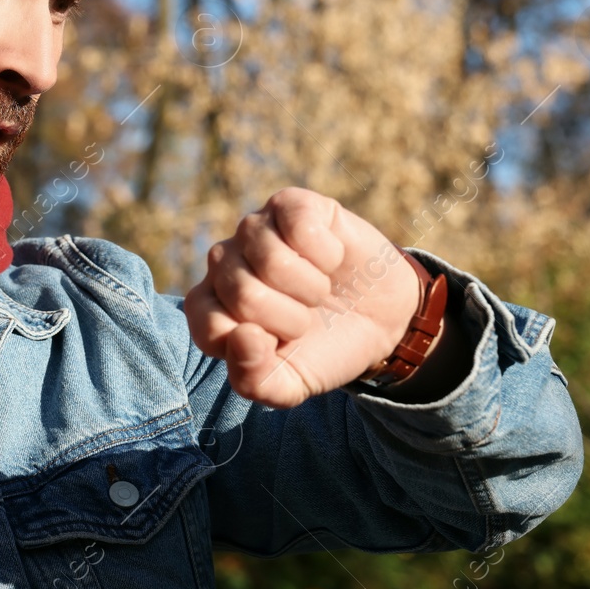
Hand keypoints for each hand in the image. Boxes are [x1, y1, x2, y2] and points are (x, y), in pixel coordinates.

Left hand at [183, 188, 419, 407]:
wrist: (380, 318)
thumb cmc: (323, 348)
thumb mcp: (290, 383)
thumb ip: (254, 380)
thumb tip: (241, 336)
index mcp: (210, 308)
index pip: (209, 327)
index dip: (256, 346)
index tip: (280, 345)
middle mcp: (222, 263)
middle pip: (243, 293)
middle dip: (290, 319)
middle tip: (306, 318)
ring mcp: (254, 229)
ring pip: (272, 260)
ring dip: (312, 288)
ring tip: (319, 290)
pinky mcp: (290, 205)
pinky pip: (300, 227)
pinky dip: (328, 254)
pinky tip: (331, 259)